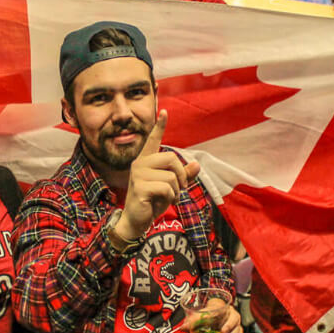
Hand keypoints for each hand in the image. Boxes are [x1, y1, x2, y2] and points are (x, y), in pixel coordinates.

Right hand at [113, 110, 199, 240]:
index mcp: (146, 161)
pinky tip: (163, 202)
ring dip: (176, 190)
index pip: (152, 140)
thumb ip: (183, 176)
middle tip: (179, 189)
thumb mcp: (171, 188)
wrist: (136, 221)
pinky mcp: (140, 187)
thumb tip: (196, 164)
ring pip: (171, 176)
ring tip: (169, 198)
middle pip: (171, 158)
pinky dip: (171, 197)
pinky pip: (167, 188)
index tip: (164, 112)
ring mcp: (138, 174)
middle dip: (181, 175)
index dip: (159, 126)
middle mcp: (140, 164)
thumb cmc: (152, 202)